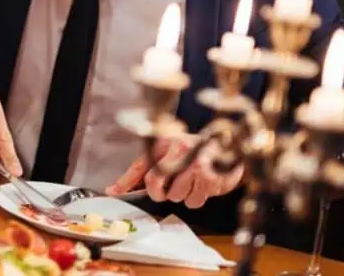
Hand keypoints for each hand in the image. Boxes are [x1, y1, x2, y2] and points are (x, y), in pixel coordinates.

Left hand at [106, 134, 242, 208]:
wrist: (230, 149)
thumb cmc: (193, 151)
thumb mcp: (168, 151)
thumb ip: (142, 169)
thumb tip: (115, 189)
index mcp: (167, 141)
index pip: (140, 163)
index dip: (125, 181)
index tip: (112, 192)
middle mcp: (181, 149)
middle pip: (155, 182)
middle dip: (158, 192)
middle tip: (166, 189)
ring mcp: (197, 164)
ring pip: (176, 196)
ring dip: (181, 194)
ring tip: (190, 180)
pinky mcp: (211, 179)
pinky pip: (193, 202)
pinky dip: (195, 198)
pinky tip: (201, 185)